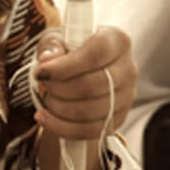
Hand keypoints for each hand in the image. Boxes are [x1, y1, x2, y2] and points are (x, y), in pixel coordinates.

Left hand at [36, 25, 136, 140]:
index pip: (95, 54)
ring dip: (60, 109)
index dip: (66, 66)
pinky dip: (63, 128)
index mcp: (117, 41)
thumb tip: (47, 59)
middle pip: (93, 85)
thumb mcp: (59, 39)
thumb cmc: (70, 51)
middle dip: (59, 89)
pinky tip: (45, 118)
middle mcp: (128, 68)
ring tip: (45, 100)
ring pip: (91, 111)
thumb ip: (52, 45)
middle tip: (42, 86)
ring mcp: (127, 96)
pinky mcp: (120, 118)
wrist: (82, 71)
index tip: (41, 72)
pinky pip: (91, 130)